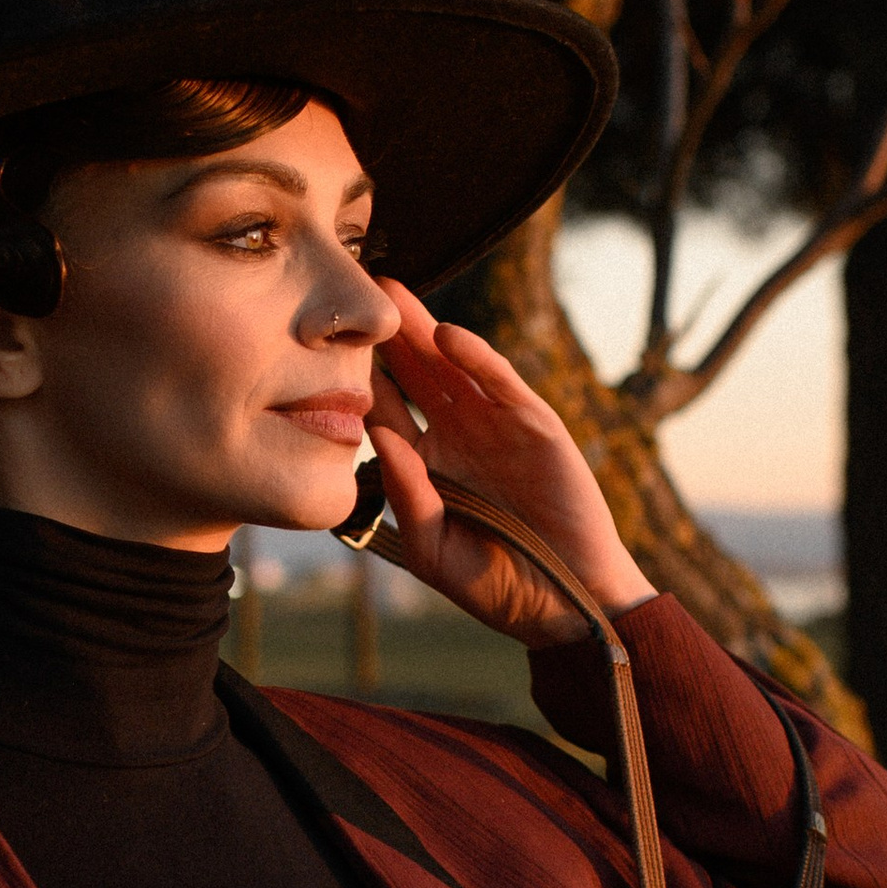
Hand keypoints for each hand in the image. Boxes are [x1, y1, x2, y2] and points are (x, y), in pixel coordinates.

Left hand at [367, 283, 654, 649]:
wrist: (564, 599)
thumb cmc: (495, 584)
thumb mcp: (433, 546)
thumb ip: (406, 494)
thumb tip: (375, 436)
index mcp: (427, 463)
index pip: (386, 409)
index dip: (360, 376)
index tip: (321, 342)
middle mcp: (458, 435)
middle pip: (415, 373)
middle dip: (388, 335)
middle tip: (353, 288)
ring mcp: (497, 426)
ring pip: (453, 367)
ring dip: (424, 330)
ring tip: (391, 294)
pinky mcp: (535, 425)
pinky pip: (501, 383)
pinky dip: (477, 357)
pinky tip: (446, 335)